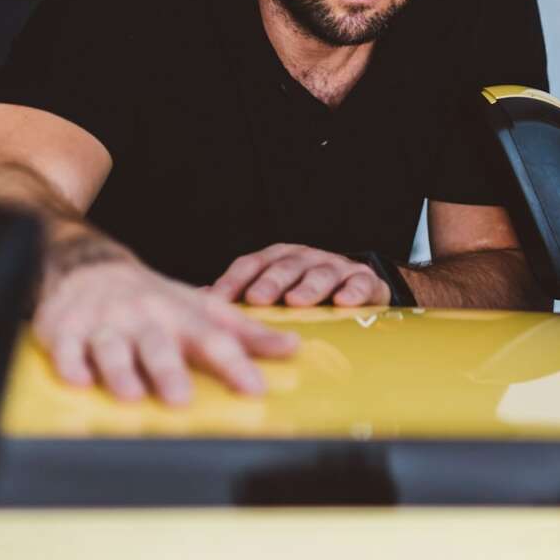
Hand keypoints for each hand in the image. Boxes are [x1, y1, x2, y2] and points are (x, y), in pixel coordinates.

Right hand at [33, 254, 298, 404]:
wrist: (88, 266)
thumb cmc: (153, 298)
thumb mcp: (200, 307)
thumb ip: (245, 331)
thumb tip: (292, 347)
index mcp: (180, 314)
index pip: (212, 339)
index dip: (235, 363)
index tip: (254, 388)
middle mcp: (144, 318)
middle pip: (159, 345)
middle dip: (169, 371)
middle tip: (181, 400)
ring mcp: (104, 323)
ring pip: (113, 348)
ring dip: (121, 372)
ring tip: (132, 397)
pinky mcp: (65, 330)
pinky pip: (66, 348)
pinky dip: (71, 363)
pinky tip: (77, 381)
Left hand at [209, 243, 392, 306]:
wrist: (355, 287)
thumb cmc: (303, 292)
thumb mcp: (271, 291)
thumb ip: (239, 296)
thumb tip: (196, 302)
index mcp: (276, 258)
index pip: (250, 264)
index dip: (233, 280)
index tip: (217, 299)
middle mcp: (304, 257)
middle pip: (284, 267)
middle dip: (270, 282)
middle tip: (257, 299)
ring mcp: (334, 266)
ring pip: (320, 273)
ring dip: (308, 287)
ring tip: (297, 302)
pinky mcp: (363, 279)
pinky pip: (359, 283)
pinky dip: (352, 291)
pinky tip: (344, 302)